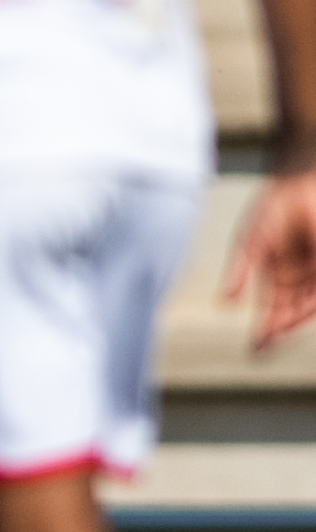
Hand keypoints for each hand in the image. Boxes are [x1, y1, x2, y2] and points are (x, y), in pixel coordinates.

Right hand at [222, 165, 315, 351]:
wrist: (297, 183)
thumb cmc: (272, 208)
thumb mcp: (249, 244)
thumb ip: (239, 272)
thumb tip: (224, 303)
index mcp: (277, 274)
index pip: (273, 308)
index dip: (266, 328)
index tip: (256, 348)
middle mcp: (299, 277)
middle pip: (291, 311)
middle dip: (280, 330)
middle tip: (266, 347)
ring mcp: (314, 270)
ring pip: (308, 302)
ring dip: (295, 320)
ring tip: (279, 333)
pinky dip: (310, 304)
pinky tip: (299, 314)